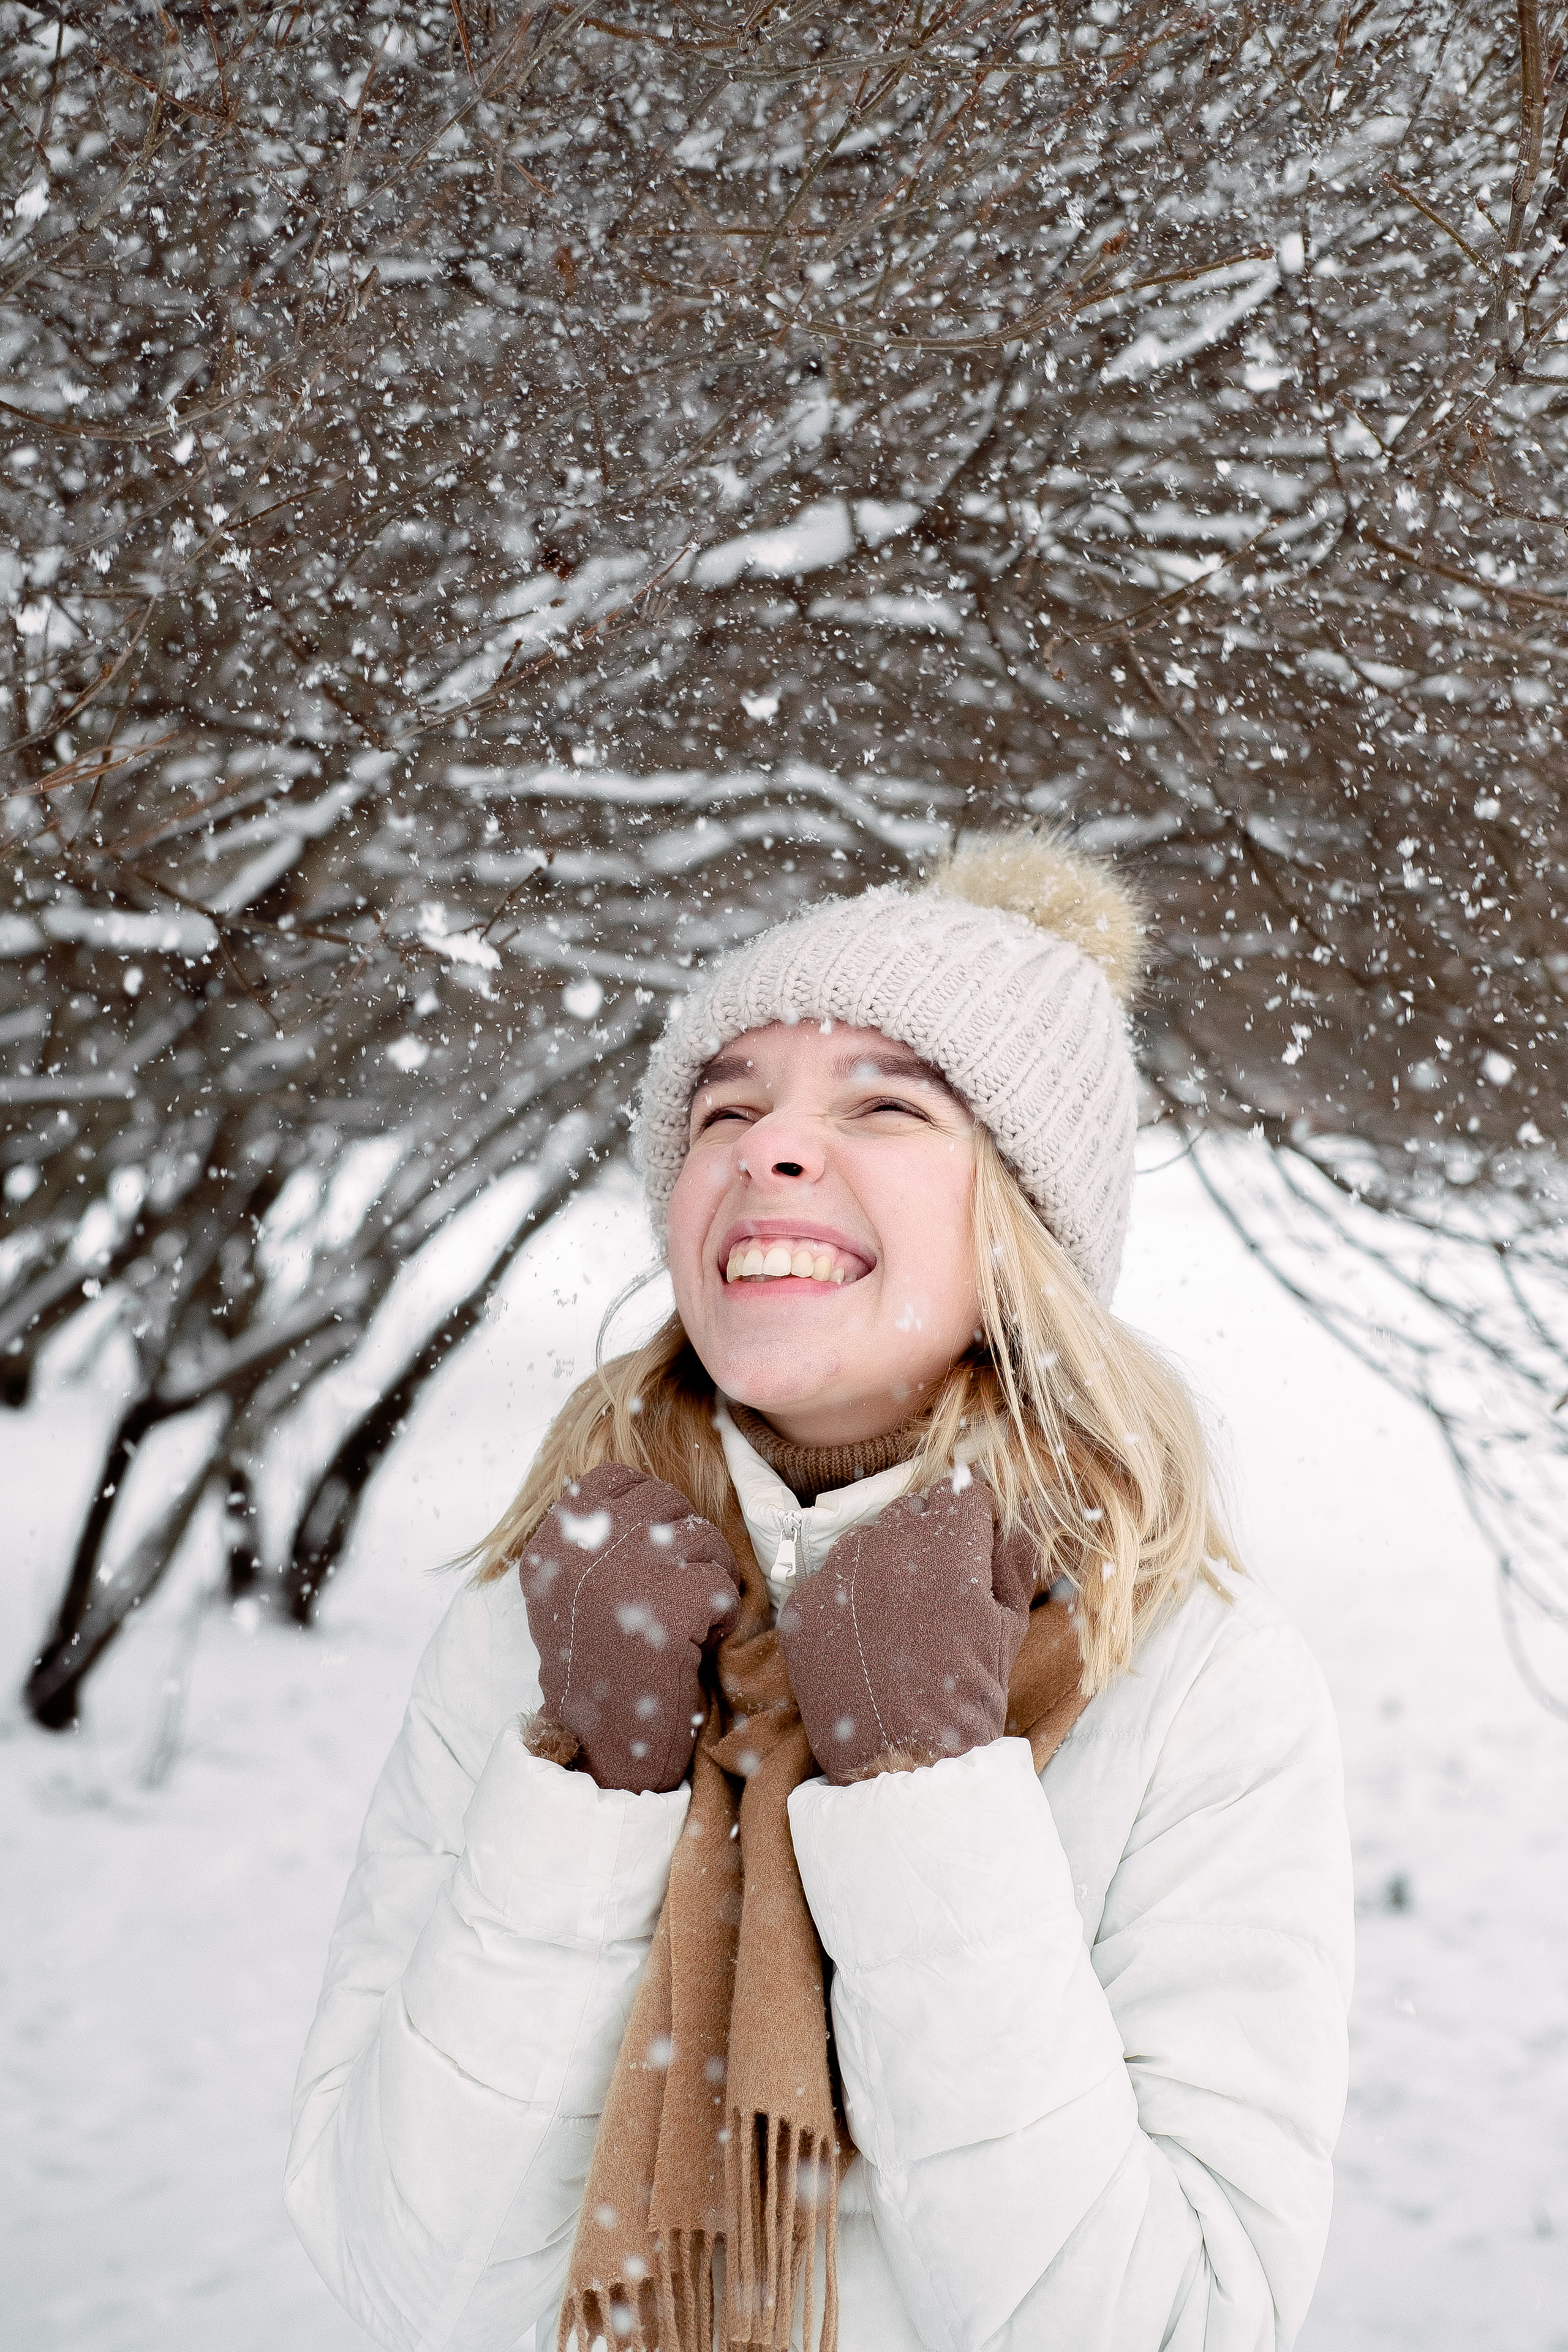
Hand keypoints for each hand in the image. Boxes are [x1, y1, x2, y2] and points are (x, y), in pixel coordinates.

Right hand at [519, 1462, 740, 1792]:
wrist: (604, 1746)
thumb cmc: (597, 1665)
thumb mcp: (569, 1590)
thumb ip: (591, 1536)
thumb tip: (640, 1486)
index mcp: (552, 1542)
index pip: (613, 1477)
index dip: (648, 1502)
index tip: (655, 1548)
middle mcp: (582, 1549)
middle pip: (664, 1500)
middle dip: (686, 1540)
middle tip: (679, 1590)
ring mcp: (627, 1574)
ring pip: (703, 1537)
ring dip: (708, 1577)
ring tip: (686, 1621)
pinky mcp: (672, 1605)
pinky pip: (724, 1583)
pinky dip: (723, 1616)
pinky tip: (697, 1646)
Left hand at [776, 1473, 1034, 1782]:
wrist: (901, 1761)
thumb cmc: (967, 1695)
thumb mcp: (1008, 1628)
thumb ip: (1012, 1562)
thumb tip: (1012, 1522)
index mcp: (949, 1546)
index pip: (960, 1492)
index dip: (969, 1518)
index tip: (971, 1543)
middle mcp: (889, 1545)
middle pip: (911, 1512)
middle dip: (926, 1538)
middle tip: (934, 1588)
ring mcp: (840, 1571)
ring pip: (866, 1540)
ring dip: (884, 1563)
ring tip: (897, 1620)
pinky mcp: (803, 1602)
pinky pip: (829, 1578)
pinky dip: (846, 1598)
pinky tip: (862, 1638)